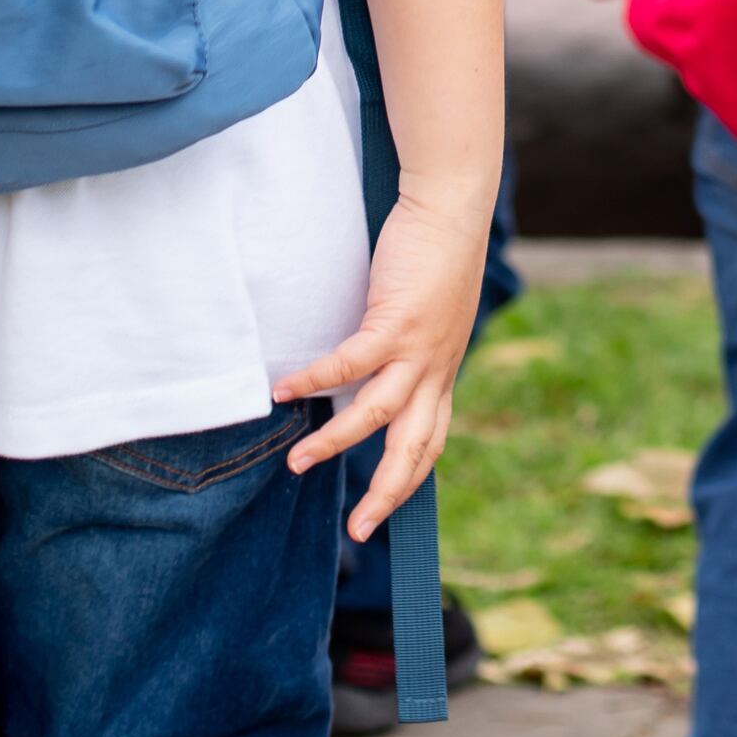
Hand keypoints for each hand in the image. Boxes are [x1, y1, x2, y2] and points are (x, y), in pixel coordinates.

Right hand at [279, 181, 490, 536]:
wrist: (453, 206)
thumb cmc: (435, 253)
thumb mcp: (430, 314)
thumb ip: (407, 346)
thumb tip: (376, 366)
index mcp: (444, 371)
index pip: (431, 441)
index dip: (408, 479)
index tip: (382, 509)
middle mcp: (437, 368)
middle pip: (414, 449)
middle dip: (385, 494)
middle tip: (358, 530)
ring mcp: (419, 348)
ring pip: (376, 415)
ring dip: (333, 442)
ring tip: (296, 463)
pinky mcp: (397, 320)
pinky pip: (349, 364)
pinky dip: (315, 379)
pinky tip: (283, 391)